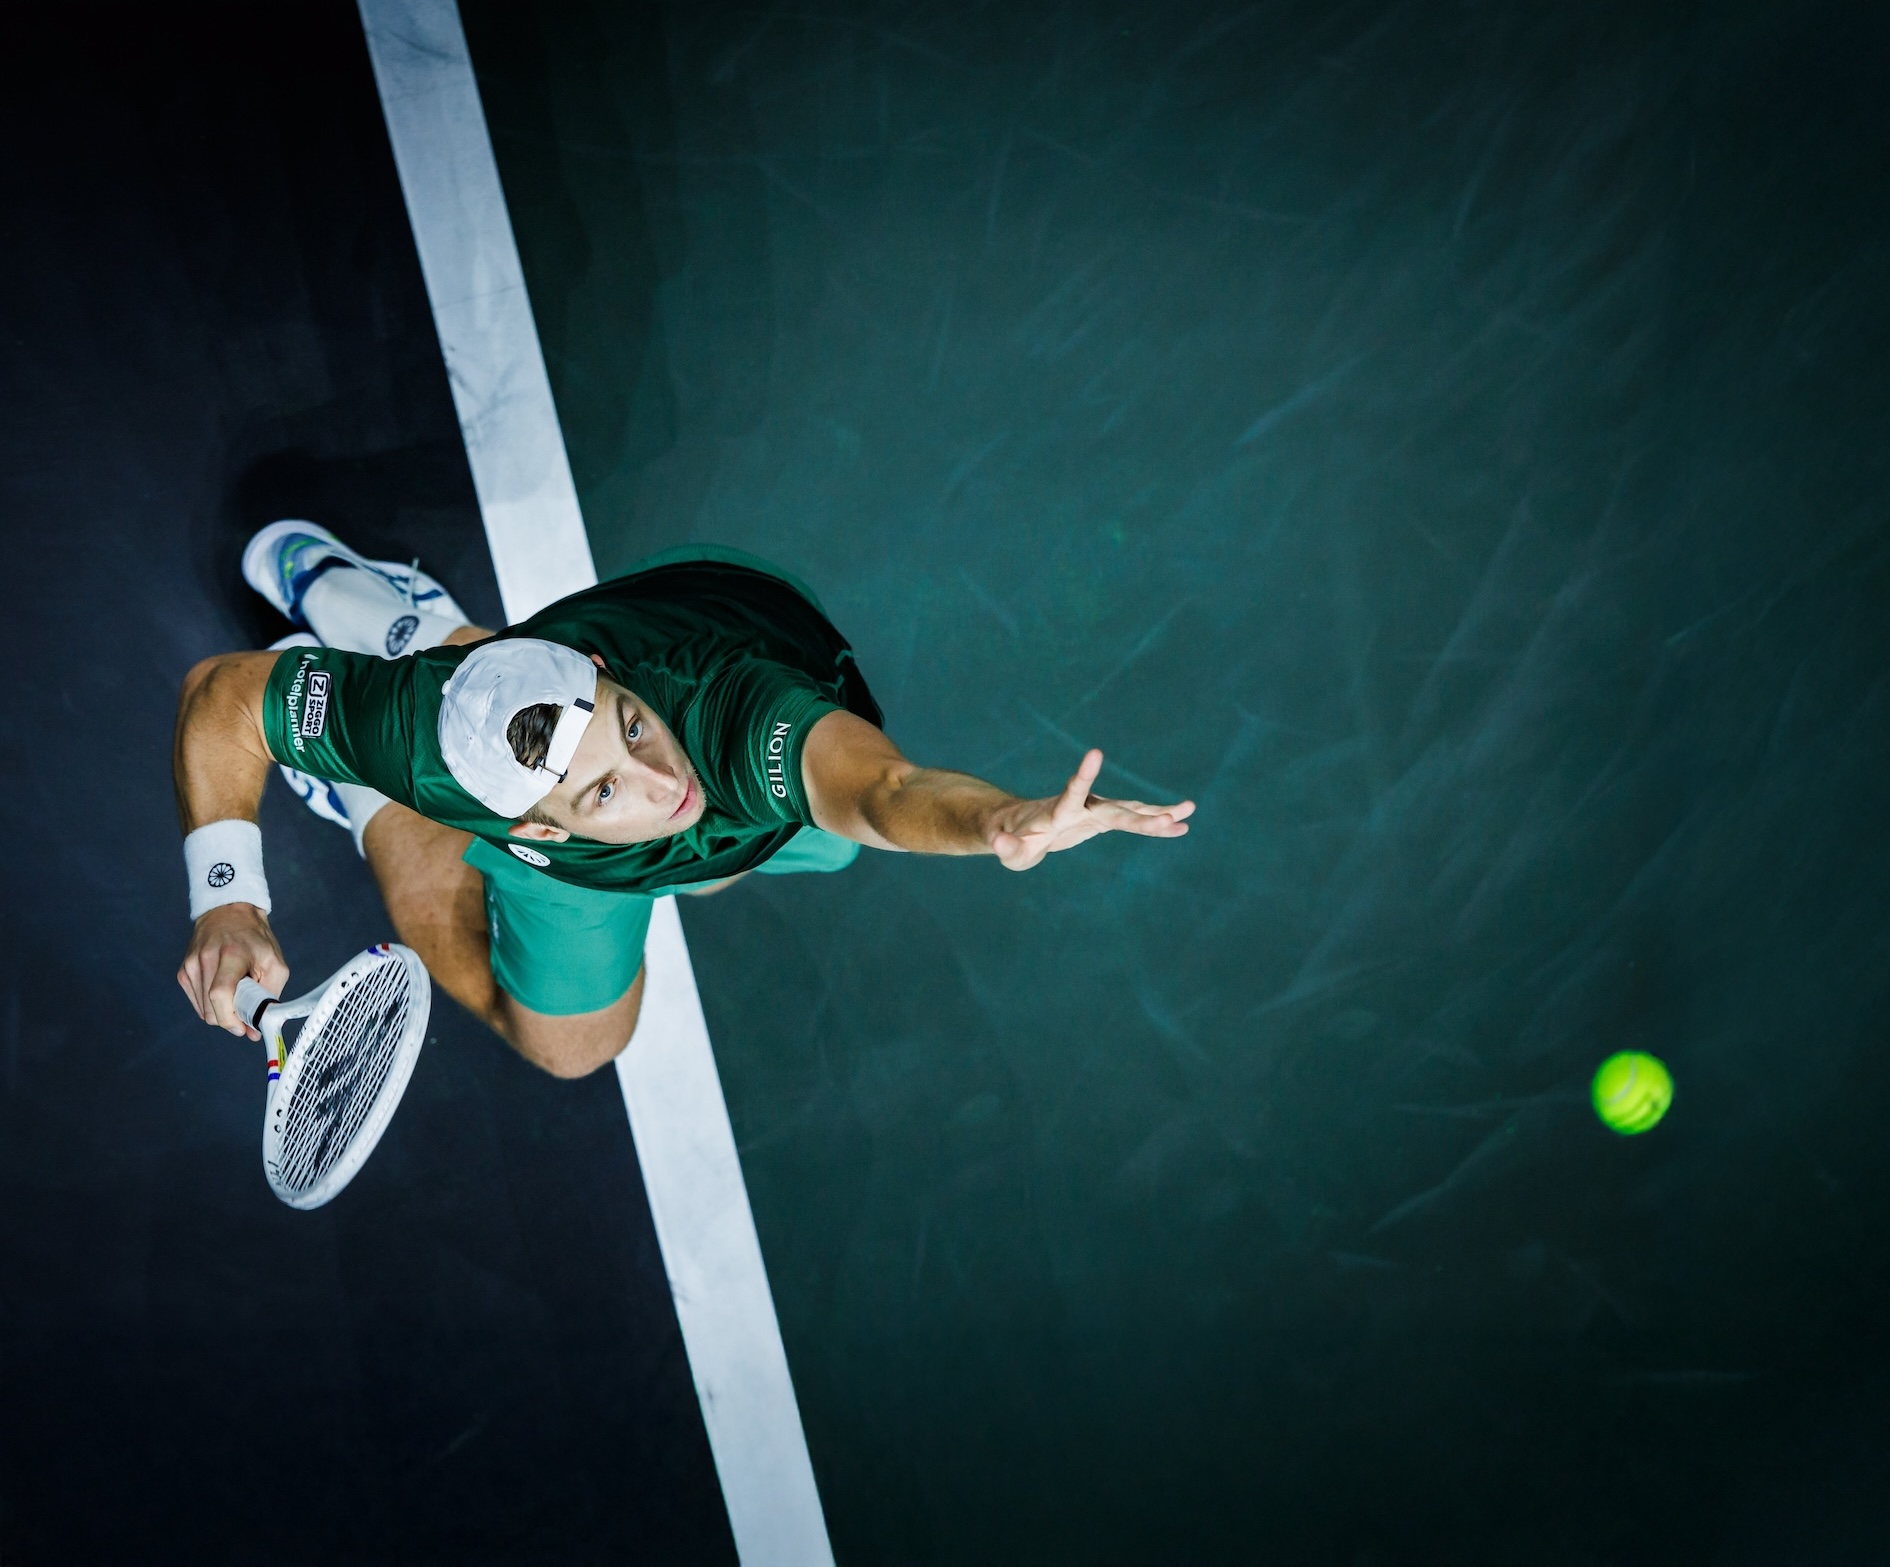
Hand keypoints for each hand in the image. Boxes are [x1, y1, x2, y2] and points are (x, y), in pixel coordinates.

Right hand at [177, 903, 289, 1039]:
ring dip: (222, 1012)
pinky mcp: (183, 972)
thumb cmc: (255, 938)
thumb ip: (270, 996)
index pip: (220, 995)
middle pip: (210, 1010)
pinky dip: (212, 1005)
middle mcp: (204, 960)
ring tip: (237, 993)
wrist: (229, 912)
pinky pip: (198, 1003)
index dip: (231, 1019)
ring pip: (204, 1011)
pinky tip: (224, 990)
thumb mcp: (275, 963)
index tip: (245, 1027)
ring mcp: (190, 966)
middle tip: (246, 1011)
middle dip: (231, 1019)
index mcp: (230, 955)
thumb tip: (257, 1028)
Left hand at [987, 749, 1193, 870]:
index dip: (1082, 776)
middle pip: (1115, 810)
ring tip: (1189, 810)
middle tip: (1169, 818)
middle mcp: (1083, 805)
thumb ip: (1004, 847)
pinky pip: (1135, 818)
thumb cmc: (1011, 838)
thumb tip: (998, 845)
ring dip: (1159, 813)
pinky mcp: (1104, 818)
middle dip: (1142, 816)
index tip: (1095, 753)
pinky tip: (1182, 823)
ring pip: (1132, 811)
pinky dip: (1156, 821)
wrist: (1020, 824)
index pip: (1072, 793)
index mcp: (1058, 811)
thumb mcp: (1006, 849)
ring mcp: (1096, 810)